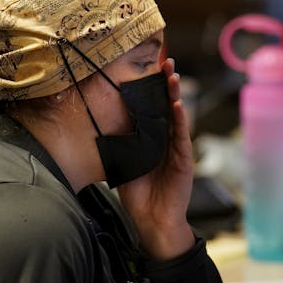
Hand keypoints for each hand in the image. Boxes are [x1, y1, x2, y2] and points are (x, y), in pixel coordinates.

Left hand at [117, 58, 195, 259]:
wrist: (152, 221)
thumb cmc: (138, 196)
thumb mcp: (124, 164)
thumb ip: (119, 146)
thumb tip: (98, 127)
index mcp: (152, 141)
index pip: (152, 109)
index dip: (150, 90)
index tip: (146, 69)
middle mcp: (165, 141)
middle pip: (166, 106)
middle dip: (166, 84)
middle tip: (164, 61)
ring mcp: (176, 149)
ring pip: (176, 116)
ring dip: (174, 95)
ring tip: (172, 75)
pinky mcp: (183, 159)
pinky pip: (181, 136)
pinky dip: (180, 120)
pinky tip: (177, 105)